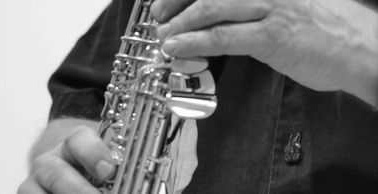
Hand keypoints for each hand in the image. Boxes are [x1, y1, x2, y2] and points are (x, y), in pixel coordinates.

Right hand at [18, 121, 113, 193]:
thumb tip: (139, 178)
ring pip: (35, 191)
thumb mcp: (108, 157)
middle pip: (56, 172)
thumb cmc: (93, 164)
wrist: (71, 166)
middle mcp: (51, 159)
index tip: (109, 170)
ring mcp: (36, 181)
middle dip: (78, 189)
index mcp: (75, 143)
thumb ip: (119, 163)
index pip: (80, 140)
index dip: (94, 154)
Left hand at [151, 0, 377, 104]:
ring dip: (179, 23)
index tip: (165, 1)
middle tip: (159, 17)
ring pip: (211, 9)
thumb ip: (251, 9)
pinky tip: (177, 48)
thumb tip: (217, 20)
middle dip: (175, 2)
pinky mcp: (274, 36)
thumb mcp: (284, 7)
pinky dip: (195, 42)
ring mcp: (270, 8)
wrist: (359, 47)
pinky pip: (225, 37)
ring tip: (163, 36)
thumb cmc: (322, 28)